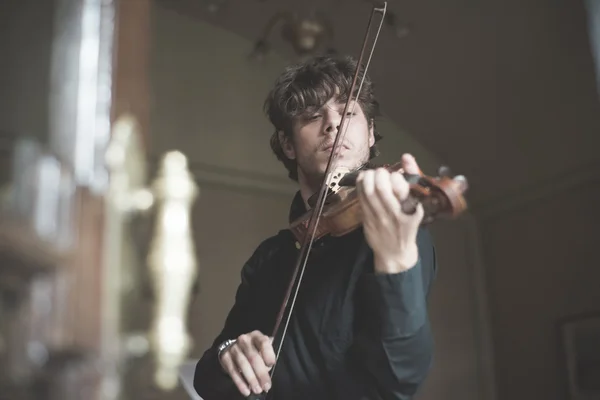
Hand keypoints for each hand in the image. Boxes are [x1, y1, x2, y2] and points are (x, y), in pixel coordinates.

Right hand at [219, 330, 274, 396]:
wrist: (234, 348)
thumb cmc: (254, 350)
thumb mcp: (262, 349)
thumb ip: (267, 356)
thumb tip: (268, 369)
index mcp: (256, 336)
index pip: (263, 342)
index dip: (268, 353)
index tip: (271, 365)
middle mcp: (244, 340)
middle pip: (253, 357)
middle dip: (261, 373)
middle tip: (266, 386)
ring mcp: (234, 348)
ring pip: (243, 365)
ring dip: (251, 379)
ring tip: (257, 390)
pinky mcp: (225, 357)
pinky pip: (233, 371)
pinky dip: (240, 382)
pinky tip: (246, 390)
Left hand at [356, 153, 423, 272]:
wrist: (395, 252)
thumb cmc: (407, 226)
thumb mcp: (416, 205)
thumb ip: (412, 179)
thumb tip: (407, 157)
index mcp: (410, 209)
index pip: (401, 187)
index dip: (395, 177)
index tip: (395, 175)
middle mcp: (394, 214)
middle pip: (380, 188)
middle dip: (379, 174)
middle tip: (380, 172)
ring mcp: (379, 218)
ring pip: (368, 192)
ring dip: (367, 178)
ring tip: (371, 175)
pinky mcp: (367, 220)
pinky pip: (360, 199)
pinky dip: (360, 186)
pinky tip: (363, 182)